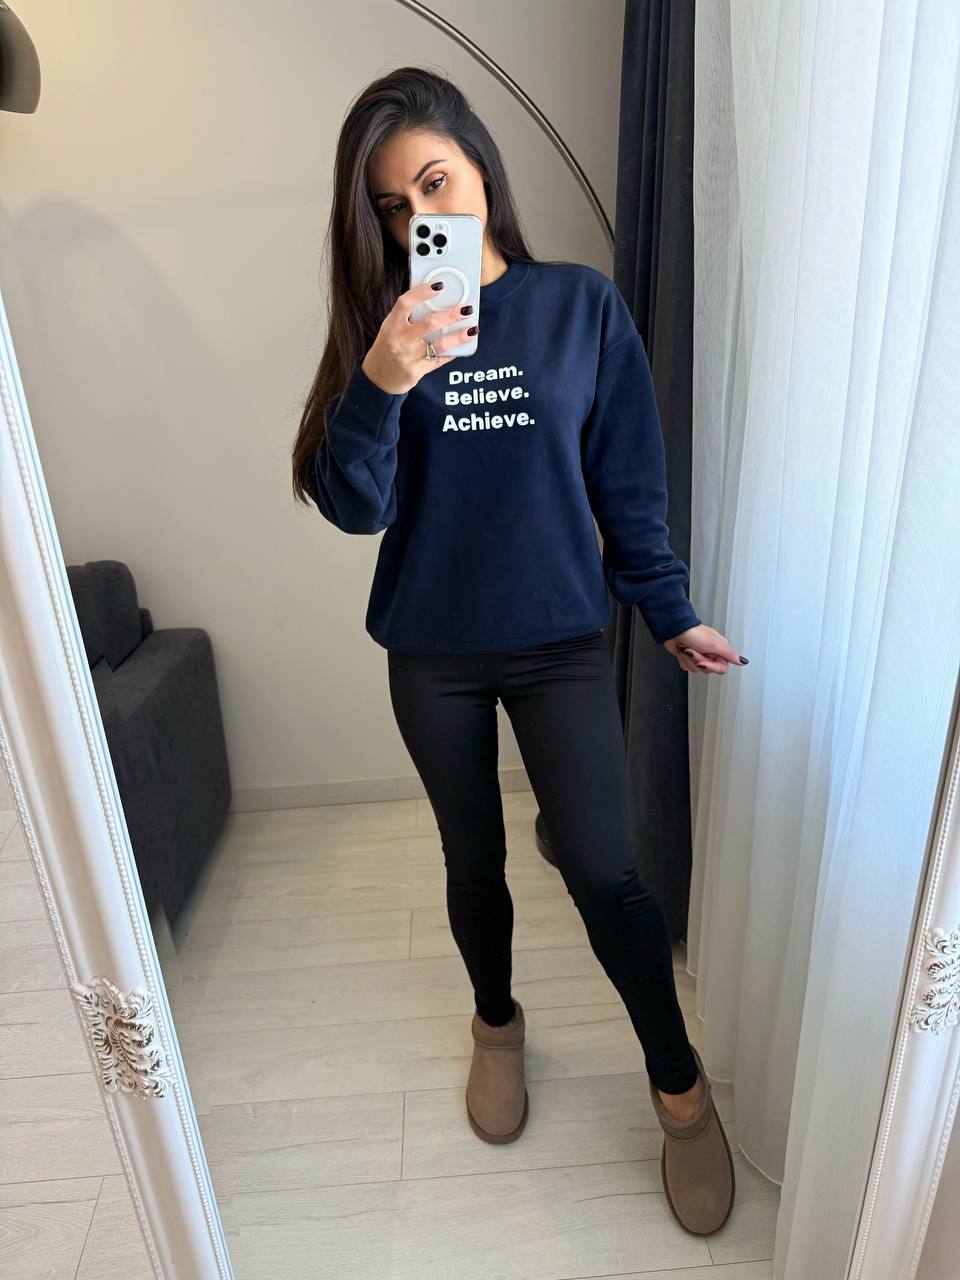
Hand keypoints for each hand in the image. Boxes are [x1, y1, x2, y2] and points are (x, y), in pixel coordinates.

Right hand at [361, 282, 477, 394]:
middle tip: (466, 308)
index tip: (439, 286)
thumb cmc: (387, 348)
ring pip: (439, 345)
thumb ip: (408, 317)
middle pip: (429, 324)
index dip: (422, 292)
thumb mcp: (391, 328)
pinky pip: (439, 360)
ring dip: (458, 336)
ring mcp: (408, 358)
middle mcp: (399, 340)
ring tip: (472, 329)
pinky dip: (452, 353)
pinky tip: (461, 347)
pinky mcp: (416, 372)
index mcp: (392, 325)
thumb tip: (436, 302)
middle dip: (451, 315)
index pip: (406, 303)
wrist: (378, 378)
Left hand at [662, 624, 748, 675]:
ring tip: (687, 648)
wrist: (675, 630)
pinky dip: (682, 659)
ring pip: (695, 669)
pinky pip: (686, 667)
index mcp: (719, 649)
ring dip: (689, 659)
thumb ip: (730, 655)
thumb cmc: (694, 633)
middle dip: (698, 660)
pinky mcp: (687, 657)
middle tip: (694, 650)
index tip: (704, 662)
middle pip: (707, 669)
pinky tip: (682, 651)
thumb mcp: (715, 644)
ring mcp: (698, 655)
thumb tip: (742, 661)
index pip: (722, 669)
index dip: (712, 667)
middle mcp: (710, 653)